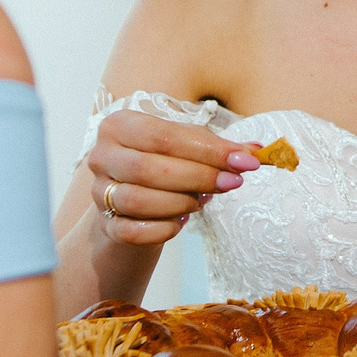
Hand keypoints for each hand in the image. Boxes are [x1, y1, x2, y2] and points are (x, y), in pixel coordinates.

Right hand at [82, 110, 258, 249]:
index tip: (246, 161)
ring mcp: (99, 191)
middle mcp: (102, 155)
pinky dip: (163, 229)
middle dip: (198, 177)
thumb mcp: (188, 146)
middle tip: (232, 183)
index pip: (164, 137)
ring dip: (179, 203)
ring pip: (138, 200)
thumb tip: (257, 151)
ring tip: (202, 201)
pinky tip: (182, 222)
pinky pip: (132, 231)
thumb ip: (219, 147)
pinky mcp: (105, 224)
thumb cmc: (164, 163)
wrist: (132, 200)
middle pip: (149, 169)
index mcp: (119, 124)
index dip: (207, 151)